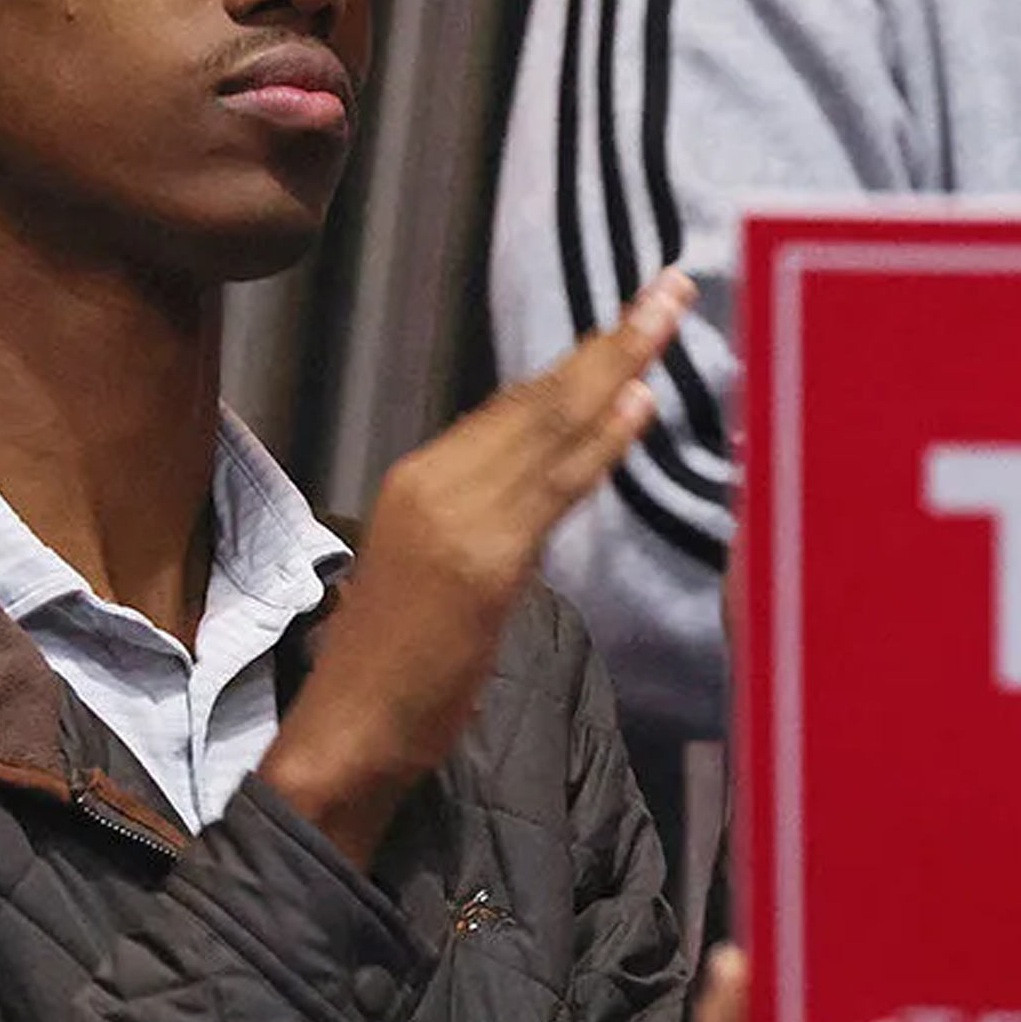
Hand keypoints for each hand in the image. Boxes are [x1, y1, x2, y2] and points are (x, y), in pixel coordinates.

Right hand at [260, 268, 694, 864]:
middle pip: (540, 398)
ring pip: (551, 427)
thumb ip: (491, 520)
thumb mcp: (442, 572)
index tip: (632, 317)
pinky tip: (639, 399)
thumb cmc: (396, 669)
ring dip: (618, 363)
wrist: (348, 734)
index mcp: (425, 480)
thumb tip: (549, 482)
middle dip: (614, 338)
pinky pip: (555, 487)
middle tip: (673, 286)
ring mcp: (459, 518)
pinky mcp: (484, 562)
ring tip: (669, 313)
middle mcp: (437, 481)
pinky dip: (600, 439)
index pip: (517, 406)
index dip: (581, 360)